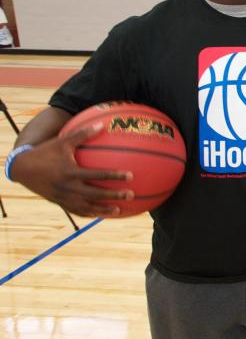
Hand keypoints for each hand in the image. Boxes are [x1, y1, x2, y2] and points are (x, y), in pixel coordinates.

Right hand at [11, 123, 132, 216]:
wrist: (22, 168)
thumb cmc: (45, 152)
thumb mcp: (62, 141)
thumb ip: (82, 133)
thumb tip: (102, 124)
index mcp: (70, 172)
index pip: (97, 175)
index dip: (114, 176)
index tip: (130, 176)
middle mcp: (67, 187)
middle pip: (95, 194)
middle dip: (114, 196)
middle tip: (131, 195)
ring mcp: (63, 197)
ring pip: (86, 207)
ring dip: (103, 209)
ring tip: (119, 210)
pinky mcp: (59, 203)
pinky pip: (76, 211)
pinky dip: (89, 213)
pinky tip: (100, 214)